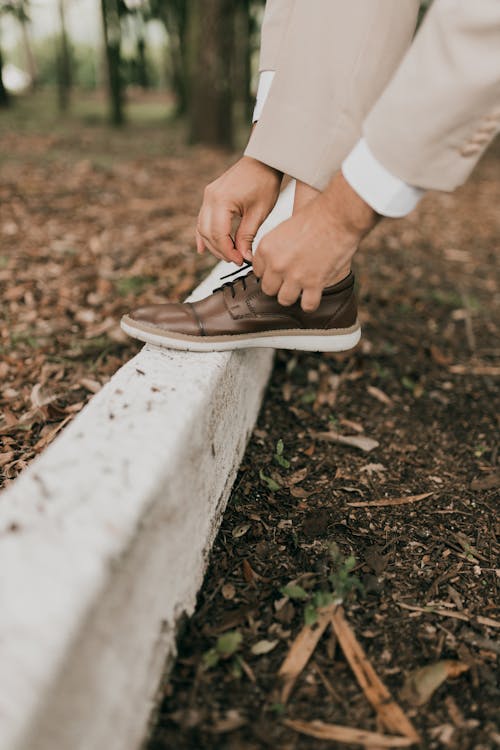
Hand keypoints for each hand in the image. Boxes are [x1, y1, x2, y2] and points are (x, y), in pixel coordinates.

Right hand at [196, 156, 281, 264]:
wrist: (263, 161)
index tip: (240, 261)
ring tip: (228, 255)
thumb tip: (244, 257)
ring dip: (213, 244)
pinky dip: (203, 235)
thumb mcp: (258, 213)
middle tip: (236, 260)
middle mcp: (210, 198)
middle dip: (220, 250)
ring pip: (203, 228)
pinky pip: (202, 220)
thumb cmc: (264, 183)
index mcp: (222, 201)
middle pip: (208, 233)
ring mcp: (208, 196)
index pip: (219, 235)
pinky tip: (202, 248)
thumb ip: (247, 236)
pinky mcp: (210, 196)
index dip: (228, 251)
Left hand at [253, 172, 378, 310]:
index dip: (269, 272)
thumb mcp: (284, 229)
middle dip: (279, 286)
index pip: (257, 272)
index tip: (278, 271)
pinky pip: (307, 305)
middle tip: (290, 279)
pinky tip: (313, 295)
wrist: (337, 216)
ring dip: (293, 295)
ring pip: (284, 300)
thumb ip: (276, 248)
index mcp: (266, 248)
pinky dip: (311, 303)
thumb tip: (274, 263)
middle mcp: (277, 264)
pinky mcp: (314, 283)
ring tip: (301, 288)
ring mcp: (295, 276)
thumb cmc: (315, 217)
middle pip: (268, 289)